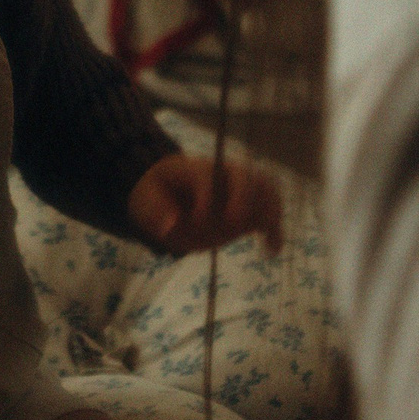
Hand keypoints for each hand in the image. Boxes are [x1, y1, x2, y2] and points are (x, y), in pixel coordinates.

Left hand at [128, 154, 284, 255]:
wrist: (167, 192)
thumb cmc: (156, 194)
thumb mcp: (145, 202)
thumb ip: (156, 214)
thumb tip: (170, 227)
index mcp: (196, 169)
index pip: (206, 176)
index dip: (205, 198)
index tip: (196, 220)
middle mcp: (222, 175)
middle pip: (245, 175)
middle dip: (243, 198)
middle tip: (234, 224)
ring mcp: (237, 190)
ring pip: (265, 189)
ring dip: (268, 212)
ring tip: (267, 240)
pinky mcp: (246, 209)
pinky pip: (267, 213)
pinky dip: (273, 229)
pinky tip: (271, 250)